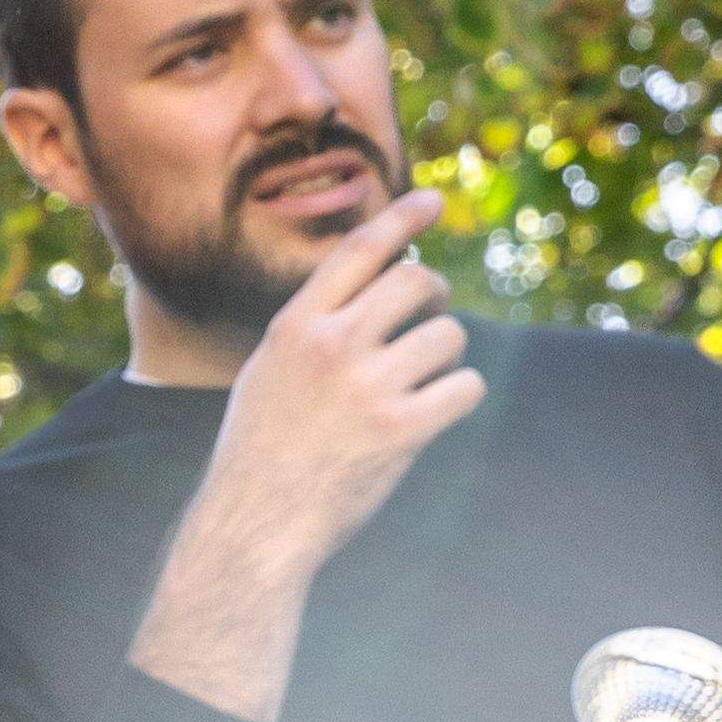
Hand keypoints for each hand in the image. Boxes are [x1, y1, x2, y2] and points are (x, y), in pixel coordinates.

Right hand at [204, 187, 476, 555]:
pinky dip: (460, 395)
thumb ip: (313, 329)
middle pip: (415, 282)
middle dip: (434, 294)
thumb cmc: (262, 449)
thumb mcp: (268, 371)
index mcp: (295, 326)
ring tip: (423, 380)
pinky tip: (436, 412)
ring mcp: (367, 387)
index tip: (432, 199)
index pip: (357, 252)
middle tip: (430, 314)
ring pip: (448, 336)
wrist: (256, 521)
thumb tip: (378, 289)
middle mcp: (331, 346)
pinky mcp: (402, 429)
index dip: (400, 218)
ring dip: (447, 355)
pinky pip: (465, 387)